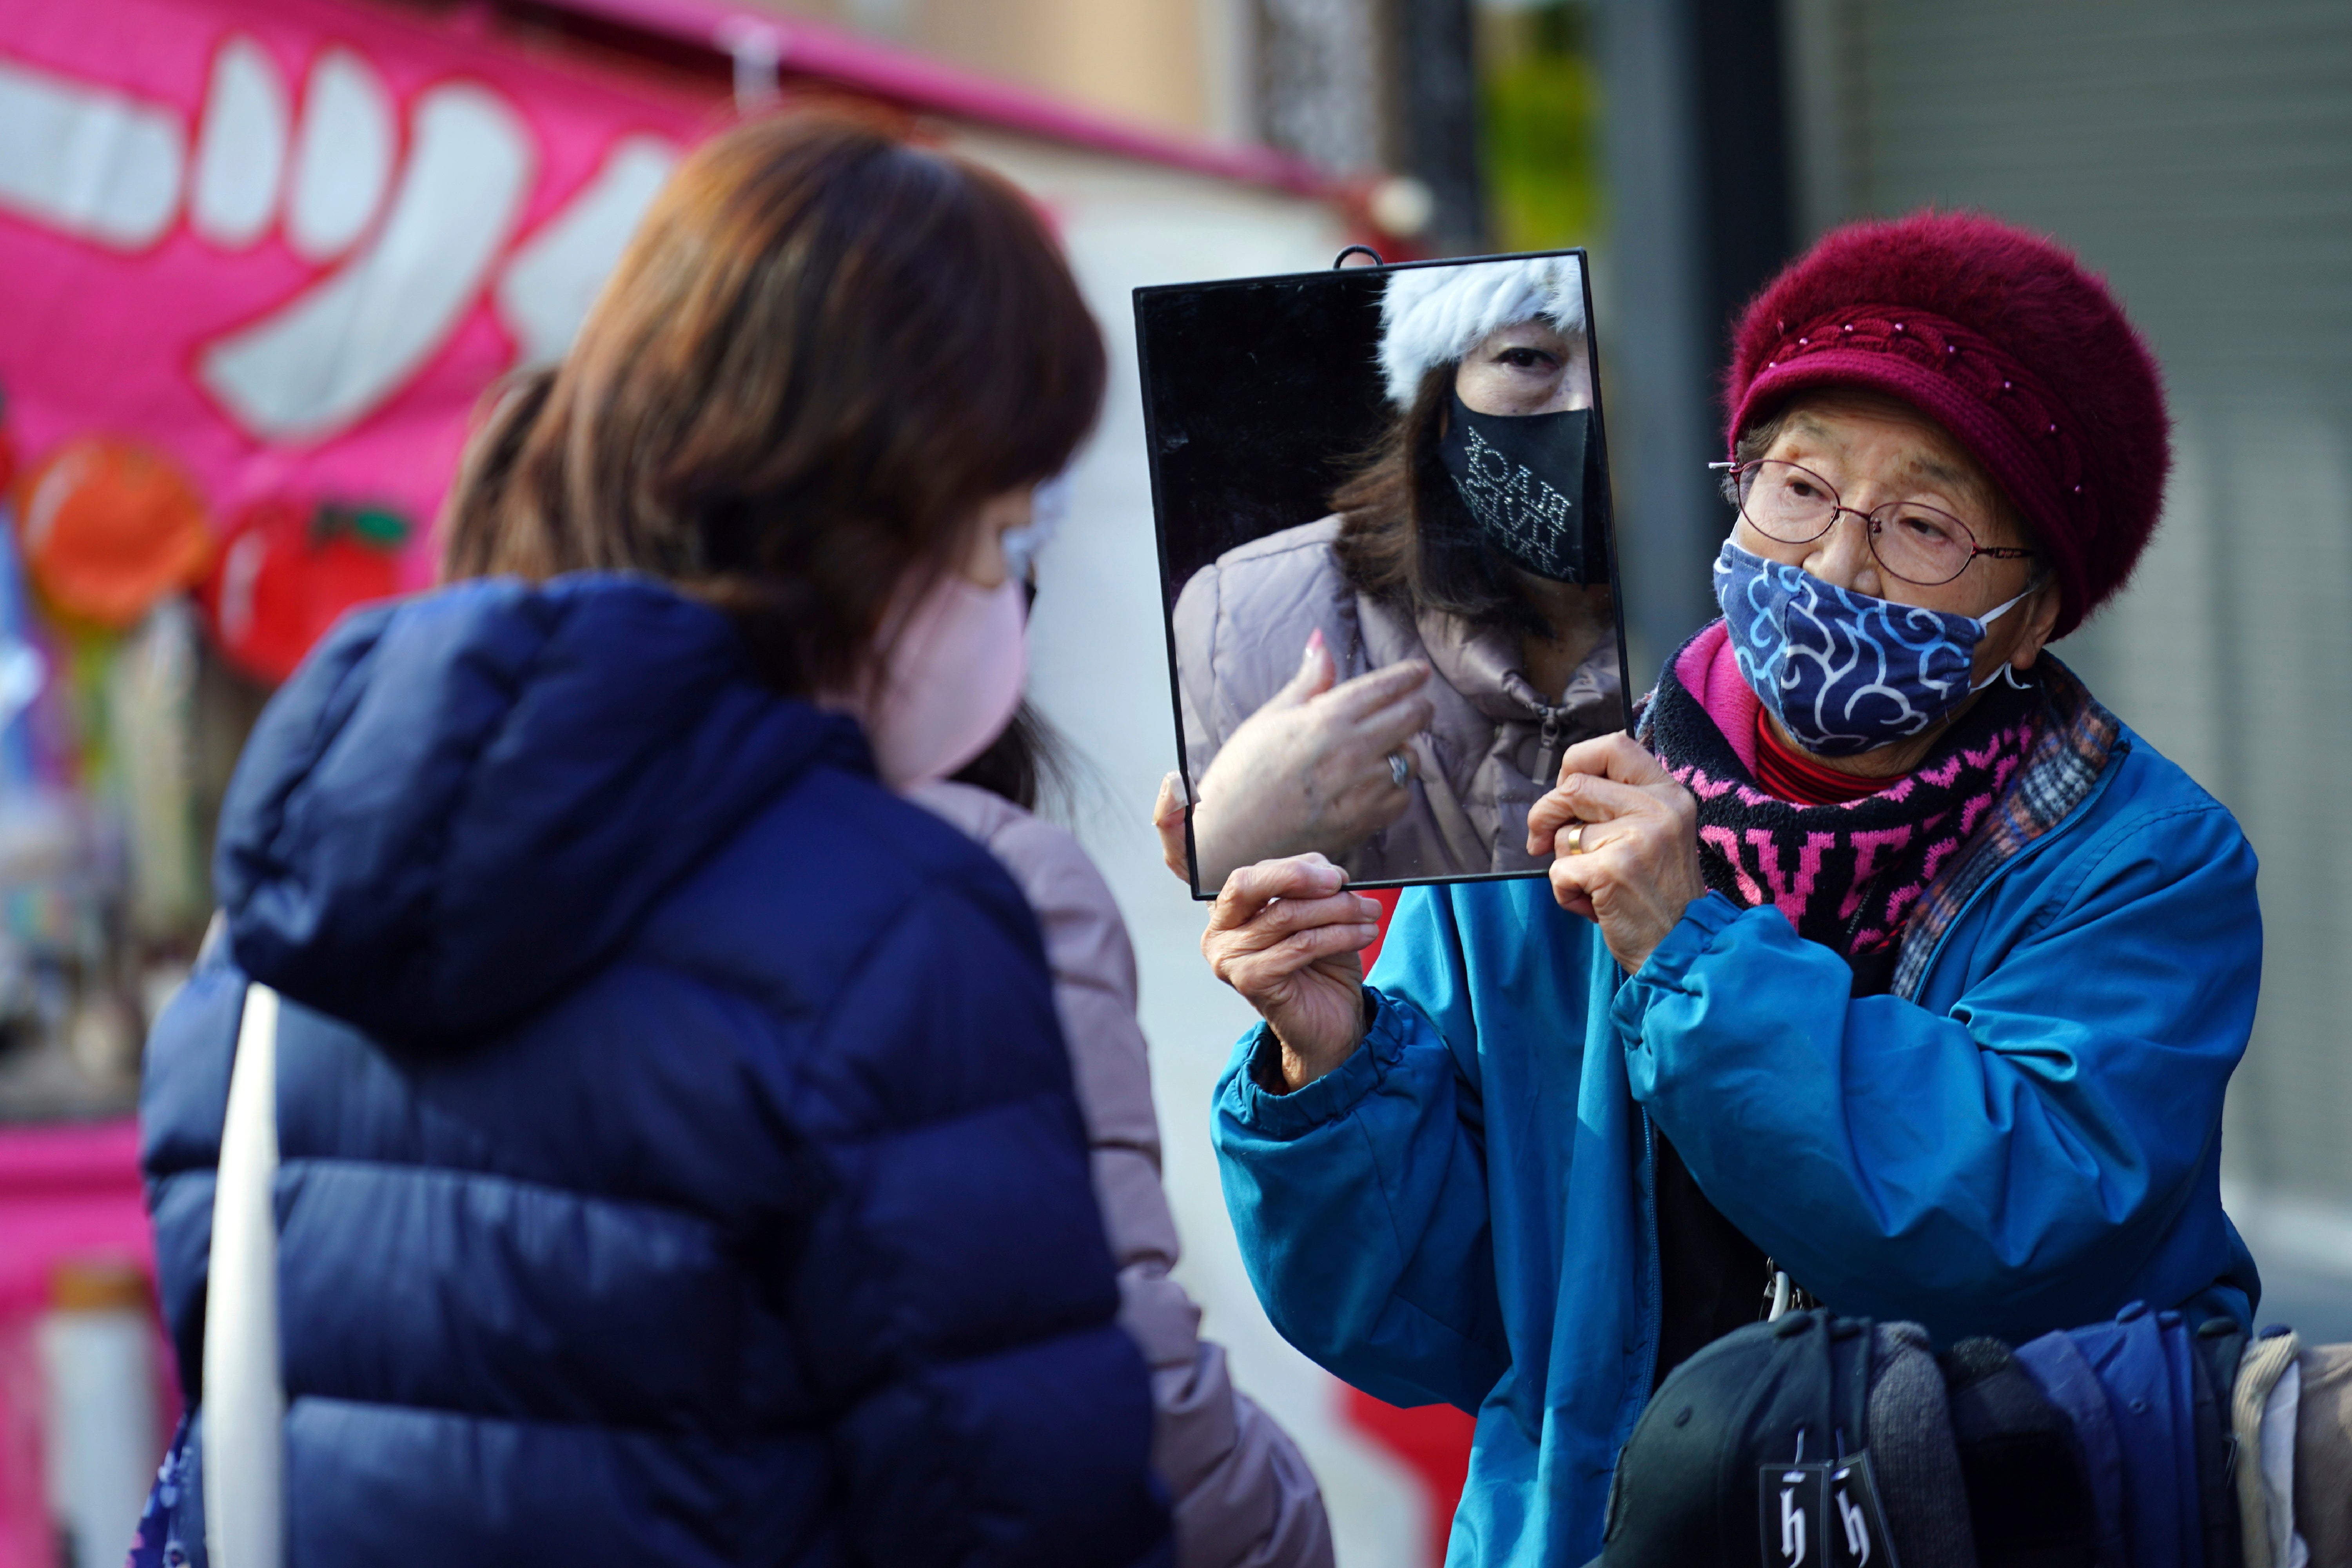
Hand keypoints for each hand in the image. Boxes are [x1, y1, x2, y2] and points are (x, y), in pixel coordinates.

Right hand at [1157, 631, 1433, 886]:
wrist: (1228, 837)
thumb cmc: (1242, 775)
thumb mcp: (1270, 718)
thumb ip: (1308, 681)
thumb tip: (1321, 641)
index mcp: (1327, 719)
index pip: (1385, 687)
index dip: (1409, 676)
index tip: (1419, 672)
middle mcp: (1351, 752)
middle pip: (1413, 718)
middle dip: (1419, 707)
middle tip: (1417, 705)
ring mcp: (1361, 789)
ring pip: (1412, 758)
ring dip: (1405, 749)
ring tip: (1385, 749)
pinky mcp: (1365, 821)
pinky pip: (1403, 796)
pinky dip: (1397, 787)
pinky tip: (1375, 783)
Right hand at [1200, 854, 1382, 1091]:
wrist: (1330, 1024)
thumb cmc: (1321, 965)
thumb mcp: (1317, 916)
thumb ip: (1311, 888)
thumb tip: (1328, 871)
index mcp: (1227, 913)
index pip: (1248, 874)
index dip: (1279, 864)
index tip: (1316, 865)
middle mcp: (1218, 934)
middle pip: (1249, 885)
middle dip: (1301, 877)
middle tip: (1343, 883)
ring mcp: (1229, 960)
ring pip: (1284, 915)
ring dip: (1336, 909)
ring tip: (1369, 912)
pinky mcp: (1250, 981)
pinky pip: (1300, 945)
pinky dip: (1338, 935)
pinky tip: (1364, 934)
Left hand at [1525, 733, 1707, 973]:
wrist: (1682, 948)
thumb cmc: (1657, 894)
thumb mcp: (1655, 835)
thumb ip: (1620, 805)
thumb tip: (1562, 788)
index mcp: (1669, 794)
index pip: (1614, 745)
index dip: (1577, 762)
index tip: (1566, 789)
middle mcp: (1658, 809)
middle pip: (1574, 785)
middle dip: (1546, 814)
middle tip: (1540, 840)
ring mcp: (1637, 837)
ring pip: (1563, 833)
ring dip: (1565, 864)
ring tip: (1598, 886)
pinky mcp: (1614, 869)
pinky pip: (1559, 870)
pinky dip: (1566, 894)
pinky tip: (1595, 906)